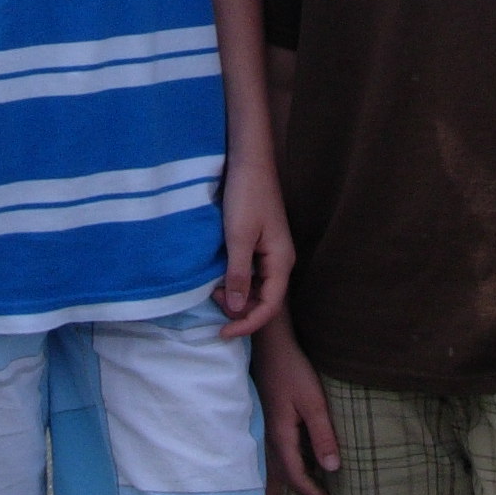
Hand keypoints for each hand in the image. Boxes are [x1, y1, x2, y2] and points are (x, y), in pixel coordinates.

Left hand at [215, 159, 293, 337]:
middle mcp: (281, 260)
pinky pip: (252, 272)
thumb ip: (239, 275)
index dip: (247, 324)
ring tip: (214, 288)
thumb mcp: (238, 238)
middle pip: (265, 300)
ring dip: (238, 295)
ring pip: (258, 287)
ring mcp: (272, 252)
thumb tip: (237, 309)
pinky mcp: (261, 243)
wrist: (249, 162)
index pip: (269, 307)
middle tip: (213, 300)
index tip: (223, 332)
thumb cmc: (246, 196)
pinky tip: (220, 275)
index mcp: (281, 261)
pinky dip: (237, 280)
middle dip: (240, 309)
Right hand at [252, 317, 338, 494]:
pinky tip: (304, 455)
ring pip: (280, 462)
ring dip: (296, 475)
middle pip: (284, 473)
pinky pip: (279, 448)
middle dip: (302, 489)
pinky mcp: (269, 417)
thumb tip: (333, 469)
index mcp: (281, 436)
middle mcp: (270, 436)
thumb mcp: (314, 403)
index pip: (295, 476)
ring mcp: (267, 426)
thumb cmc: (293, 371)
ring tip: (315, 483)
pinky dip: (292, 459)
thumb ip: (323, 436)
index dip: (311, 492)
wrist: (270, 346)